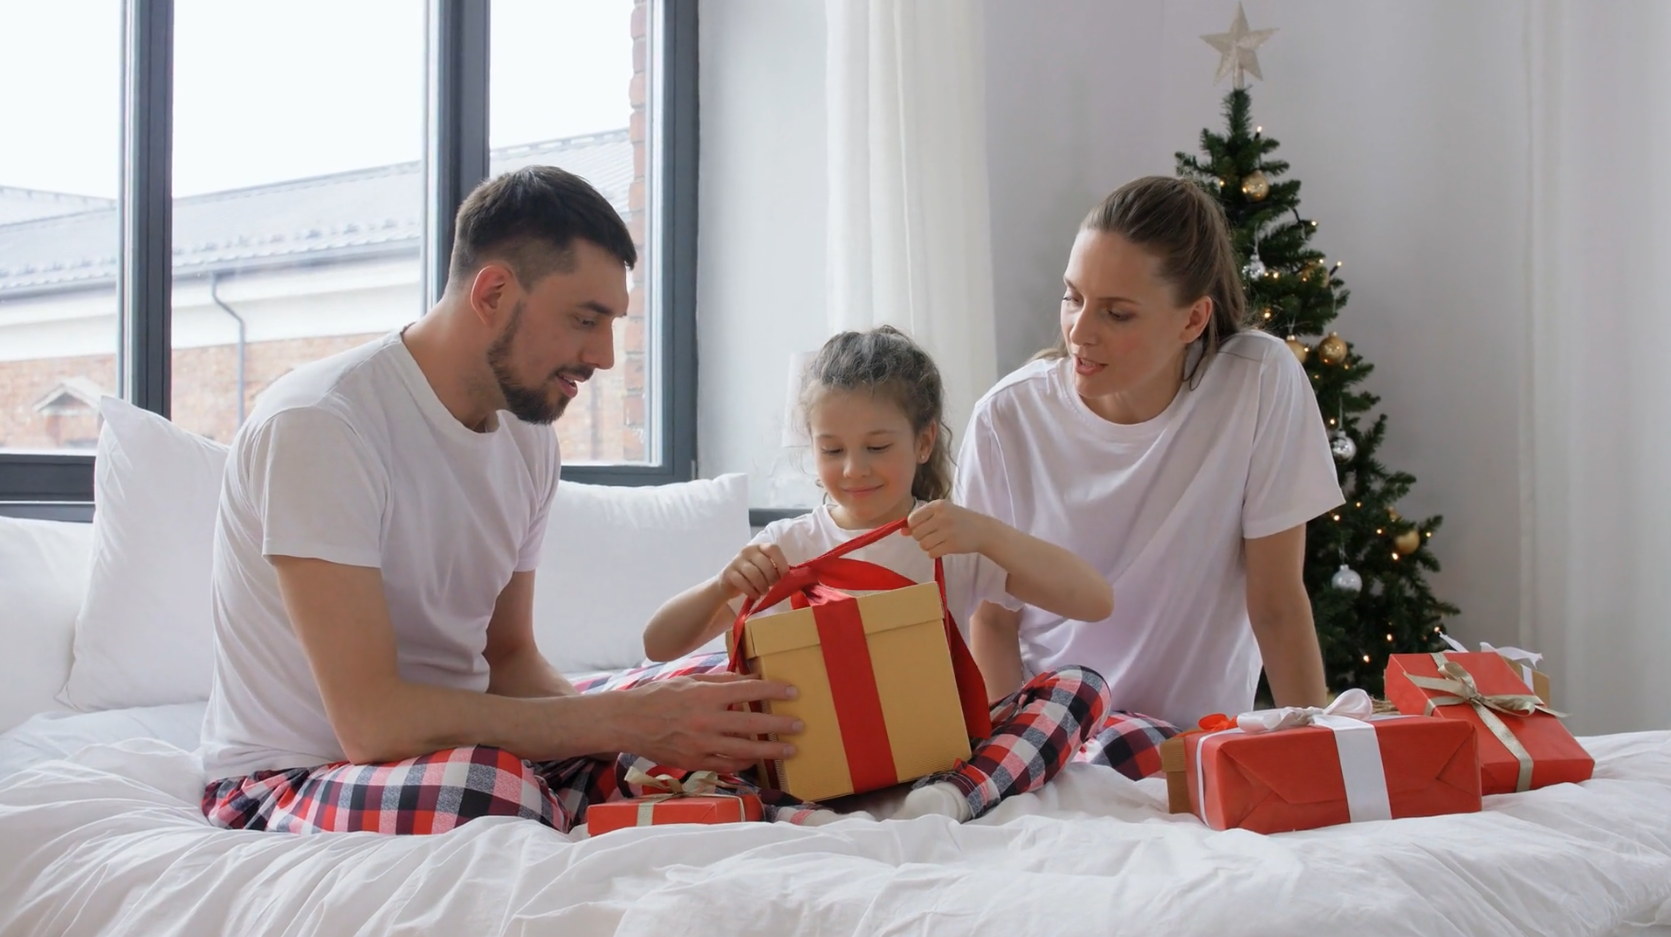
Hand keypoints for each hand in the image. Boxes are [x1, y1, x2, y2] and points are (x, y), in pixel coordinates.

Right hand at [613, 673, 802, 773]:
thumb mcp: (690, 681)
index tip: (793, 692)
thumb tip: (750, 680)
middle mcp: (706, 721)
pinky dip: (744, 763)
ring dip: (770, 751)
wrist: (629, 722)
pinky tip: (757, 760)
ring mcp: (701, 745)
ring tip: (789, 751)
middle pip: (752, 724)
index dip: (773, 691)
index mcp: (705, 696)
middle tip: (799, 725)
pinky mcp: (695, 762)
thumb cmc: (660, 696)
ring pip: (744, 751)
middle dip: (779, 725)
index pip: (748, 691)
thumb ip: (721, 681)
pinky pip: (726, 765)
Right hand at [716, 543, 788, 600]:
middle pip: (764, 563)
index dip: (781, 562)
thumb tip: (790, 578)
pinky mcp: (729, 573)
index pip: (772, 548)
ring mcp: (737, 561)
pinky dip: (752, 592)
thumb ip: (775, 569)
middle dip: (771, 578)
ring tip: (764, 592)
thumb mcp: (764, 569)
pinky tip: (755, 595)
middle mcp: (748, 551)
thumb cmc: (752, 577)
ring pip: (754, 574)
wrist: (728, 583)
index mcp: (759, 547)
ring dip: (762, 586)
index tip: (784, 575)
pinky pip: (743, 582)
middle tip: (772, 586)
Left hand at [906, 500, 992, 558]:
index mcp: (937, 505)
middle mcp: (941, 516)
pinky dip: (935, 553)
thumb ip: (922, 520)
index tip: (924, 528)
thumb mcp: (941, 514)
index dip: (914, 527)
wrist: (983, 530)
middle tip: (934, 535)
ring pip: (923, 545)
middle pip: (916, 534)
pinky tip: (944, 547)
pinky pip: (932, 553)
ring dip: (929, 546)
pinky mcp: (952, 545)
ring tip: (940, 541)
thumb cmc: (959, 520)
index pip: (912, 519)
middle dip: (922, 538)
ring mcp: (947, 531)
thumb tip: (902, 531)